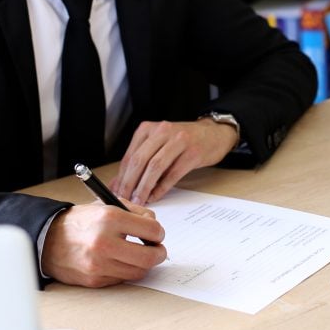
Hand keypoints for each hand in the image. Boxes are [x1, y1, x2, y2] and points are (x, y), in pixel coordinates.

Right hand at [41, 201, 166, 286]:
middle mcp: (104, 243)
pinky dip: (126, 270)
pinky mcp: (94, 280)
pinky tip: (120, 261)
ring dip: (144, 264)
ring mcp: (99, 265)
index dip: (159, 233)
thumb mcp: (106, 205)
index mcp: (110, 219)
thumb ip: (135, 213)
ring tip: (138, 255)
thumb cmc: (81, 221)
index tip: (156, 234)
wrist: (47, 239)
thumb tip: (155, 226)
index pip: (152, 230)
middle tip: (157, 249)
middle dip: (159, 253)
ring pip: (139, 272)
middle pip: (150, 257)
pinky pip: (122, 279)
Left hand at [111, 118, 236, 203]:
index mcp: (149, 129)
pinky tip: (156, 196)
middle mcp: (162, 131)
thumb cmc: (184, 141)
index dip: (121, 177)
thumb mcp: (159, 145)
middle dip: (129, 183)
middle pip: (140, 160)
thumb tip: (118, 183)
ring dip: (145, 187)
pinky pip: (173, 174)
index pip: (130, 155)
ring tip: (139, 200)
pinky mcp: (193, 153)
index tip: (115, 193)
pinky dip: (162, 187)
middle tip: (125, 199)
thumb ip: (140, 161)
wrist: (214, 134)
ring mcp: (179, 141)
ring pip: (155, 167)